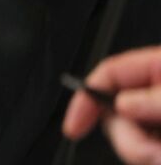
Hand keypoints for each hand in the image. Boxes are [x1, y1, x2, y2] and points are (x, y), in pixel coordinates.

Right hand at [64, 45, 160, 164]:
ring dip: (140, 151)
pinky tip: (158, 157)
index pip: (109, 74)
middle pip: (115, 111)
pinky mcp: (160, 142)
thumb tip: (122, 105)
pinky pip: (143, 151)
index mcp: (160, 69)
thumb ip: (155, 98)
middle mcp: (155, 94)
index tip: (74, 127)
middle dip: (125, 136)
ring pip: (129, 137)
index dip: (87, 96)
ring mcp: (159, 121)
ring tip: (159, 156)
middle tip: (148, 150)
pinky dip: (150, 157)